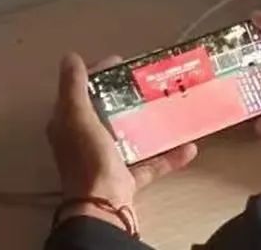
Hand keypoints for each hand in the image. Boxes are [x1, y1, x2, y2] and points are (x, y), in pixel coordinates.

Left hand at [47, 54, 197, 227]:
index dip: (98, 74)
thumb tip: (70, 56)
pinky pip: (152, 163)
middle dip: (128, 97)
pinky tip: (190, 146)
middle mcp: (86, 142)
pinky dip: (170, 156)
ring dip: (150, 124)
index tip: (122, 62)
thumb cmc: (88, 157)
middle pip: (107, 112)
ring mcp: (109, 160)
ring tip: (170, 106)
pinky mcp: (129, 178)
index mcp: (70, 125)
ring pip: (131, 137)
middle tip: (150, 81)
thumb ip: (74, 87)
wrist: (103, 205)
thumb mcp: (77, 117)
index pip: (82, 91)